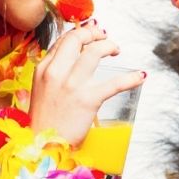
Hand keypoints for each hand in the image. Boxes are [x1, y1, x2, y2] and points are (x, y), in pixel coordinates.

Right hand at [27, 21, 142, 144]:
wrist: (43, 145)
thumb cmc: (44, 121)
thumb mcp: (39, 90)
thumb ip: (52, 73)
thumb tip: (69, 59)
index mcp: (43, 69)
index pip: (64, 40)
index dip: (81, 33)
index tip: (91, 35)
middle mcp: (56, 72)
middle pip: (77, 38)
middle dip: (95, 33)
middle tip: (104, 38)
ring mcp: (72, 85)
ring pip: (95, 51)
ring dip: (109, 45)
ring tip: (116, 50)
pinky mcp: (88, 100)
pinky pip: (115, 83)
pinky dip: (131, 77)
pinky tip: (140, 76)